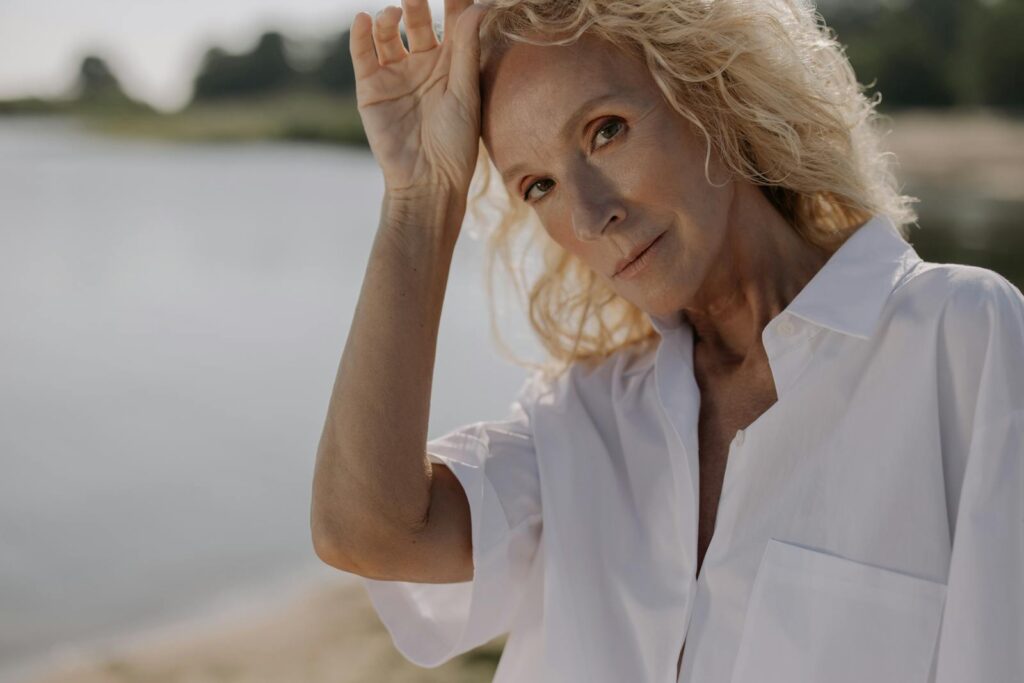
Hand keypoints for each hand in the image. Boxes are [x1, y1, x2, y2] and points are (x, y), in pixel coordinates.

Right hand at [350, 0, 488, 198]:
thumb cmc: (455, 143)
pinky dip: (360, 35)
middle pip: (419, 21)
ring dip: (390, 18)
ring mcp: (396, 75)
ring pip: (389, 34)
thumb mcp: (465, 93)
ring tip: (394, 14)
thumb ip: (468, 49)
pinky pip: (363, 54)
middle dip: (417, 2)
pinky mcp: (371, 88)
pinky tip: (363, 20)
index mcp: (453, 65)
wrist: (426, 182)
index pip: (453, 21)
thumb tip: (480, 6)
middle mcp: (424, 65)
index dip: (453, 0)